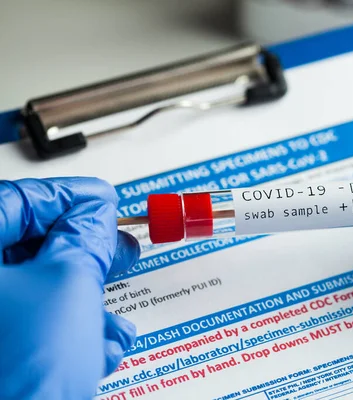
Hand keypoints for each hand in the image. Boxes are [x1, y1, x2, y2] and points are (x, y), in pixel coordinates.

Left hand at [0, 178, 139, 398]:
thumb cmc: (20, 367)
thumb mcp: (69, 284)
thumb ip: (85, 238)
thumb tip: (96, 215)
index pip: (18, 202)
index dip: (70, 197)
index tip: (105, 200)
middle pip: (22, 247)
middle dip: (80, 252)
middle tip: (115, 245)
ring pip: (30, 291)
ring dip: (82, 299)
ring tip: (113, 309)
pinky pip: (28, 325)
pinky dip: (67, 330)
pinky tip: (97, 344)